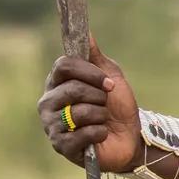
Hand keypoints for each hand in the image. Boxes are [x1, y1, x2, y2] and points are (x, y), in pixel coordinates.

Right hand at [38, 41, 140, 172]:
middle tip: (106, 105)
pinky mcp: (61, 146)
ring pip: (79, 112)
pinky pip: (83, 133)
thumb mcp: (111, 76)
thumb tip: (86, 32)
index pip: (63, 66)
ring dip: (100, 115)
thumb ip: (96, 57)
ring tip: (102, 120)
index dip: (89, 72)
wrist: (130, 137)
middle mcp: (48, 102)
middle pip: (72, 88)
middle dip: (98, 96)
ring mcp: (52, 125)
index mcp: (57, 82)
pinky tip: (100, 135)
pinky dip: (99, 132)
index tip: (108, 83)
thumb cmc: (118, 107)